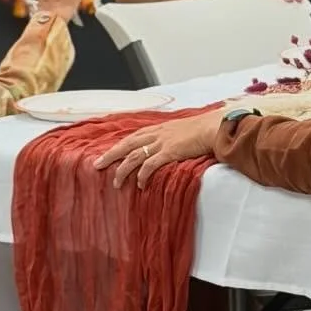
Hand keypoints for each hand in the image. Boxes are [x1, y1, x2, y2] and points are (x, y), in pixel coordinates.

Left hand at [94, 111, 226, 188]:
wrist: (214, 126)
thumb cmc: (203, 129)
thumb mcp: (184, 129)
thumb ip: (174, 137)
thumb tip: (173, 145)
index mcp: (159, 128)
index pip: (133, 137)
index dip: (119, 146)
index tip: (108, 153)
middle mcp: (157, 134)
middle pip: (127, 144)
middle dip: (110, 155)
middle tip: (96, 165)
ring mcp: (162, 142)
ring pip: (134, 156)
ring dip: (123, 170)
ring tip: (116, 183)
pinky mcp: (169, 152)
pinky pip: (150, 165)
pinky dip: (142, 175)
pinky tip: (139, 184)